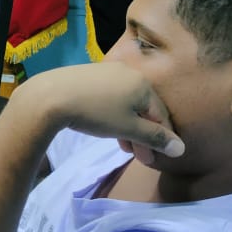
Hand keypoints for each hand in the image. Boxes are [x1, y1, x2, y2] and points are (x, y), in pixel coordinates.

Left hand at [18, 62, 183, 162]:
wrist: (50, 96)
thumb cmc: (95, 113)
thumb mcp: (128, 128)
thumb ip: (155, 138)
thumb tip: (181, 148)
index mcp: (143, 83)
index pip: (161, 115)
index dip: (161, 139)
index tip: (153, 159)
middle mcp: (128, 72)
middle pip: (144, 108)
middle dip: (144, 135)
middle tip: (140, 158)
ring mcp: (107, 71)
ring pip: (127, 103)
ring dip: (129, 126)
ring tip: (124, 147)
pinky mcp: (89, 75)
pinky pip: (111, 96)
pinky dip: (115, 114)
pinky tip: (108, 127)